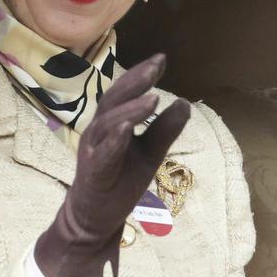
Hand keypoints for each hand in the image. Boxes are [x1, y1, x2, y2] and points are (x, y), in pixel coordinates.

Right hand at [33, 53, 190, 276]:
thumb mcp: (150, 153)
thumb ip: (164, 129)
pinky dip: (114, 140)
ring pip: (108, 124)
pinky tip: (126, 129)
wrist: (95, 218)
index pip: (124, 93)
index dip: (140, 75)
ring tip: (152, 98)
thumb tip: (183, 102)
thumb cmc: (119, 180)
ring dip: (129, 110)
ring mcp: (93, 151)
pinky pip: (103, 154)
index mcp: (110, 123)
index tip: (161, 59)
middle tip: (155, 66)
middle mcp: (98, 131)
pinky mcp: (93, 173)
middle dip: (134, 82)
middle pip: (113, 100)